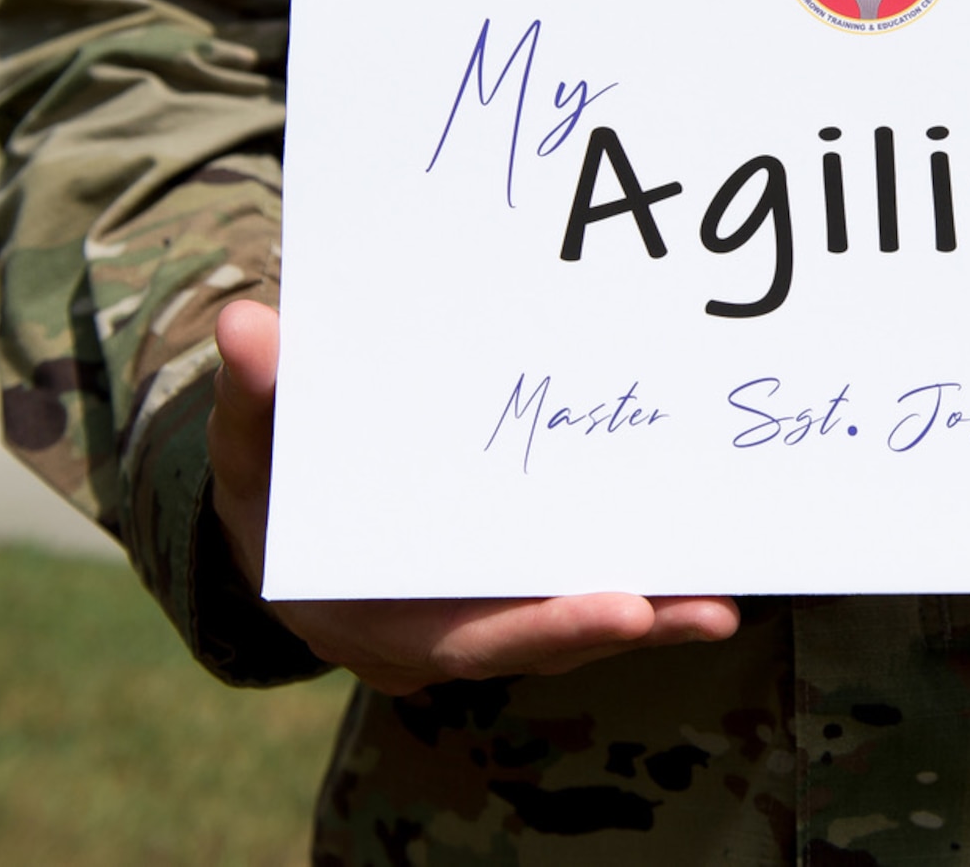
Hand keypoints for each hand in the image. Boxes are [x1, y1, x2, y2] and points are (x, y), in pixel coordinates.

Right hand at [208, 300, 740, 694]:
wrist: (283, 525)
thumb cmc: (269, 486)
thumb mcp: (251, 452)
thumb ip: (256, 400)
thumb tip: (248, 326)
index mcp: (373, 618)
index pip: (466, 638)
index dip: (543, 628)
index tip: (620, 605)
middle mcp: (437, 634)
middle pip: (540, 643)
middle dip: (620, 627)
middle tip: (703, 608)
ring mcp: (483, 614)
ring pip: (572, 625)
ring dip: (651, 614)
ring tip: (722, 604)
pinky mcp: (517, 587)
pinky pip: (582, 591)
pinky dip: (640, 588)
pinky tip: (703, 573)